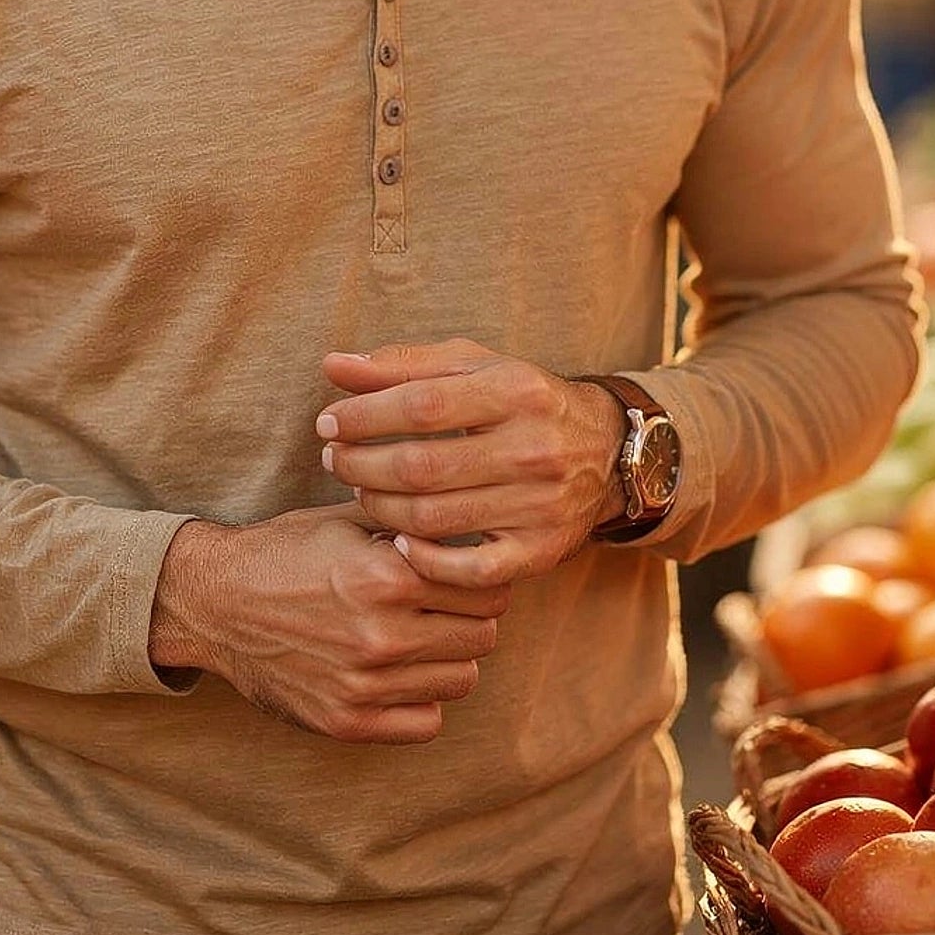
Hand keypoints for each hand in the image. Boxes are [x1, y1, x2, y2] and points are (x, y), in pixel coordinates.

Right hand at [147, 505, 509, 744]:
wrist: (215, 603)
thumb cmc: (286, 551)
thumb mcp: (347, 521)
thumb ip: (412, 524)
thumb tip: (474, 524)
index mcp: (385, 576)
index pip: (486, 587)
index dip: (483, 575)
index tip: (466, 572)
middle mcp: (380, 634)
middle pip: (483, 635)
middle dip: (474, 615)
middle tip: (449, 604)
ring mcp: (364, 684)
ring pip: (462, 679)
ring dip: (450, 656)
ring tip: (423, 635)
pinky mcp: (347, 722)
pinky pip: (427, 722)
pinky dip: (423, 698)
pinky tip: (401, 672)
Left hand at [316, 339, 626, 588]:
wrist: (606, 450)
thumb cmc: (520, 400)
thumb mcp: (472, 368)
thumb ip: (401, 365)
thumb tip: (332, 366)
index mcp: (515, 390)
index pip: (421, 406)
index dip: (363, 417)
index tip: (328, 423)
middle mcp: (532, 447)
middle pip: (422, 466)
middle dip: (361, 464)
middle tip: (332, 460)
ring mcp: (539, 504)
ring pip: (435, 517)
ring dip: (379, 507)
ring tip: (358, 491)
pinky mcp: (540, 550)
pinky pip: (470, 569)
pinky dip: (425, 561)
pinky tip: (398, 541)